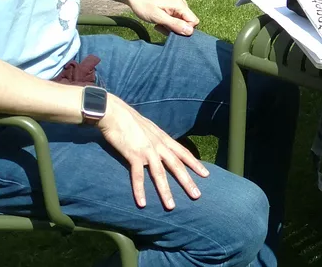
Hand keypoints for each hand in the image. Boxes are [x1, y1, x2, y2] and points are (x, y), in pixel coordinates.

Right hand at [98, 95, 209, 209]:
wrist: (115, 113)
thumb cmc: (130, 121)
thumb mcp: (150, 128)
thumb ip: (157, 138)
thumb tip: (162, 146)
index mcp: (163, 139)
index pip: (184, 153)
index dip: (195, 164)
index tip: (206, 174)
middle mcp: (159, 145)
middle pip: (177, 166)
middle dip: (187, 181)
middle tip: (197, 196)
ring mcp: (147, 151)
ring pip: (160, 174)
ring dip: (165, 191)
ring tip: (171, 206)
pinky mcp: (133, 155)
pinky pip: (138, 176)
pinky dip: (140, 190)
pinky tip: (142, 203)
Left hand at [125, 0, 198, 35]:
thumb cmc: (144, 6)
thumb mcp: (158, 17)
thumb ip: (175, 24)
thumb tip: (190, 31)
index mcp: (181, 5)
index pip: (194, 22)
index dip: (184, 30)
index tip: (170, 29)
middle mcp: (182, 5)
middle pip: (188, 24)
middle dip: (177, 29)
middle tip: (162, 27)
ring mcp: (177, 7)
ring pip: (181, 24)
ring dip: (171, 28)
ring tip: (159, 24)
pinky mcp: (173, 10)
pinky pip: (176, 21)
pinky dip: (168, 25)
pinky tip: (159, 23)